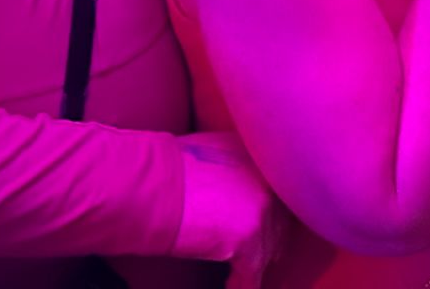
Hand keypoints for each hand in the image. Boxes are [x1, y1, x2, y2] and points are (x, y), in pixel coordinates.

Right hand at [174, 132, 284, 278]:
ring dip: (253, 265)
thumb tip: (226, 190)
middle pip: (278, 222)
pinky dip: (242, 285)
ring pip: (266, 249)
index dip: (269, 215)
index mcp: (254, 158)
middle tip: (257, 257)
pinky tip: (233, 288)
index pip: (273, 193)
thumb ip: (227, 169)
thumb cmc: (164, 172)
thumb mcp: (207, 154)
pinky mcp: (247, 238)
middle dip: (268, 241)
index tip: (265, 230)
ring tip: (242, 276)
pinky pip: (251, 273)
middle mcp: (264, 180)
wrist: (151, 186)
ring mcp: (259, 208)